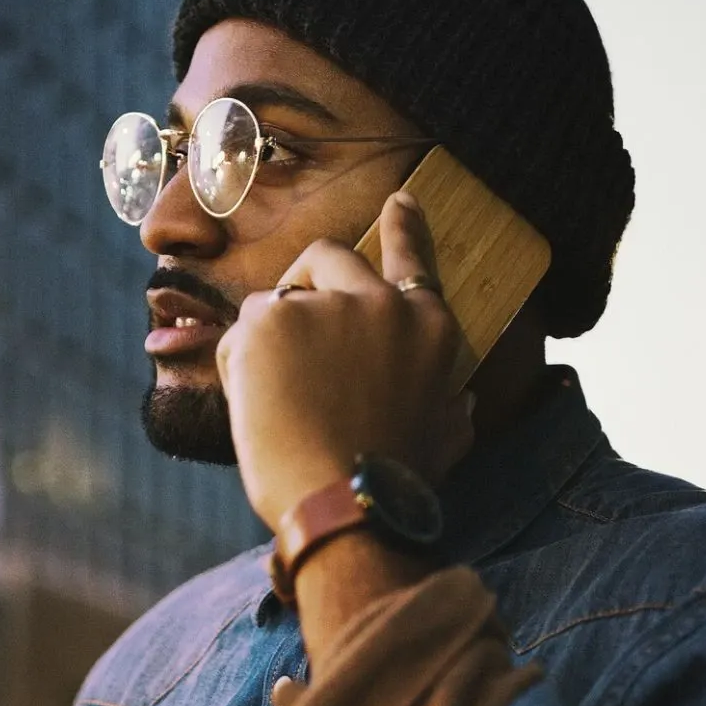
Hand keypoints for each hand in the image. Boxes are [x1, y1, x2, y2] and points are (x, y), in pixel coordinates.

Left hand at [214, 191, 474, 529]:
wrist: (344, 504)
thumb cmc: (394, 486)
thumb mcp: (445, 441)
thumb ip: (452, 409)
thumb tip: (467, 403)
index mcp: (428, 326)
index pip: (412, 259)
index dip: (403, 227)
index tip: (400, 202)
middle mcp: (379, 303)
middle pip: (327, 256)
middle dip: (303, 281)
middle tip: (288, 330)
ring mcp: (322, 306)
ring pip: (273, 306)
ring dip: (265, 348)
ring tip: (279, 408)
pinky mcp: (270, 321)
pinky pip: (238, 336)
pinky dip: (238, 369)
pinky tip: (258, 410)